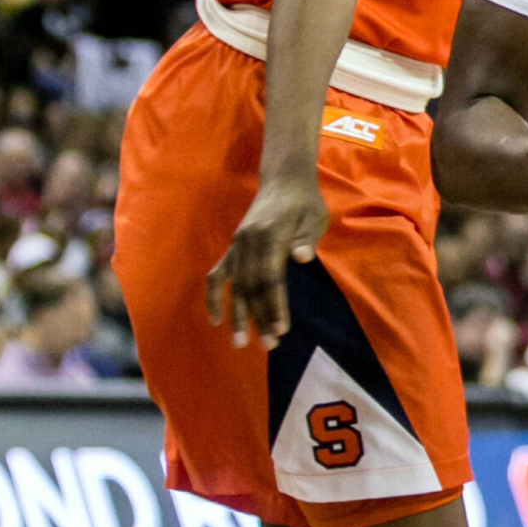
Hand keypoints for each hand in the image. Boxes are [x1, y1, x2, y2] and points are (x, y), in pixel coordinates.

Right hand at [206, 173, 326, 348]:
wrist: (285, 181)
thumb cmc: (305, 203)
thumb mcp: (314, 217)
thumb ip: (306, 237)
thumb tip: (303, 256)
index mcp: (270, 235)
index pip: (271, 278)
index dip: (274, 305)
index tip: (281, 329)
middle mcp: (248, 242)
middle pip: (251, 286)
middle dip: (258, 318)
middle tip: (268, 346)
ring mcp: (238, 245)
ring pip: (234, 285)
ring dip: (237, 315)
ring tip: (240, 343)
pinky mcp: (233, 248)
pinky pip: (217, 275)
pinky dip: (213, 296)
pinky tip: (216, 320)